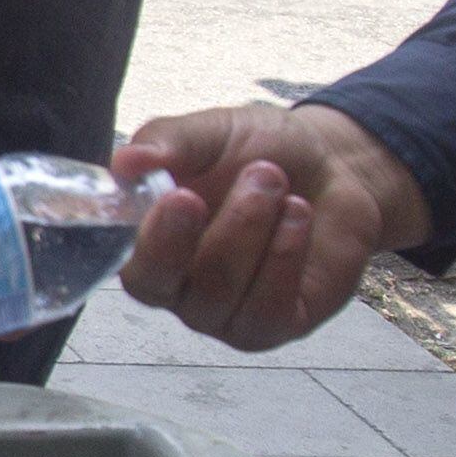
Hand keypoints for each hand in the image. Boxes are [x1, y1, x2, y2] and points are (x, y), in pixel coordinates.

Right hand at [111, 103, 431, 350]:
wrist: (330, 163)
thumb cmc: (258, 151)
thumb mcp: (210, 132)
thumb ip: (166, 144)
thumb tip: (125, 163)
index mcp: (157, 247)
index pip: (137, 271)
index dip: (154, 243)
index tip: (181, 197)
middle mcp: (186, 291)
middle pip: (180, 290)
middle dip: (222, 231)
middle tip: (258, 174)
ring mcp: (230, 314)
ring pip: (223, 295)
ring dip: (257, 229)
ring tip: (278, 180)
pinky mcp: (278, 324)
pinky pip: (267, 310)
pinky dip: (285, 255)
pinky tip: (298, 214)